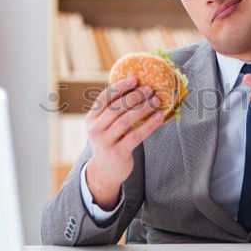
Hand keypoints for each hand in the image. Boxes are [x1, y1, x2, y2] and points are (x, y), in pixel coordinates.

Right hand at [84, 76, 163, 209]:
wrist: (105, 171)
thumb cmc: (110, 141)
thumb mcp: (104, 126)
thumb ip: (113, 110)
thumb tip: (136, 88)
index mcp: (91, 118)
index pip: (104, 98)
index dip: (120, 87)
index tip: (135, 79)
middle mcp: (95, 129)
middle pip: (117, 108)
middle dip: (135, 96)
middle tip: (150, 89)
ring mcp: (105, 141)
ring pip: (127, 120)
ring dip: (144, 108)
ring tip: (157, 101)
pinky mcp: (118, 152)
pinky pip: (136, 135)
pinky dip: (149, 125)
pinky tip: (159, 118)